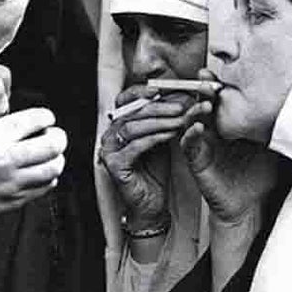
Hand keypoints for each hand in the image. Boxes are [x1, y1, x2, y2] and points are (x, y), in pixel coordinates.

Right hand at [0, 105, 66, 229]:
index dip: (47, 117)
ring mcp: (11, 181)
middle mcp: (3, 158)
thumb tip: (30, 126)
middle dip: (59, 137)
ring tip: (52, 156)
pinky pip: (45, 186)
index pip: (33, 120)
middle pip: (52, 144)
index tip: (47, 119)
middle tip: (55, 136)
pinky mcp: (15, 200)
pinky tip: (41, 173)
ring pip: (54, 167)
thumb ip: (0, 132)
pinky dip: (49, 177)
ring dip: (57, 159)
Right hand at [96, 78, 217, 234]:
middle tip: (182, 104)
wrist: (151, 203)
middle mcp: (109, 134)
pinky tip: (171, 135)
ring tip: (180, 118)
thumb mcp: (161, 137)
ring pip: (133, 126)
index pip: (126, 100)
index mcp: (118, 124)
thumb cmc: (155, 170)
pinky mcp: (113, 165)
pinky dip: (154, 138)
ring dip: (160, 121)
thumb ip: (164, 118)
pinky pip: (135, 146)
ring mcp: (109, 149)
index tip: (165, 88)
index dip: (143, 91)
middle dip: (160, 106)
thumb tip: (181, 94)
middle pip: (133, 112)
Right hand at [179, 72, 279, 224]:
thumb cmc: (259, 177)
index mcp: (230, 125)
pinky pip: (188, 144)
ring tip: (206, 105)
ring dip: (196, 110)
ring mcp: (203, 145)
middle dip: (203, 91)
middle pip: (203, 104)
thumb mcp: (273, 146)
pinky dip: (190, 135)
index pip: (221, 99)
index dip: (219, 85)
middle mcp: (214, 132)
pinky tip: (198, 128)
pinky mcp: (196, 161)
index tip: (222, 74)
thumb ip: (279, 129)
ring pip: (191, 121)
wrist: (250, 205)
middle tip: (208, 82)